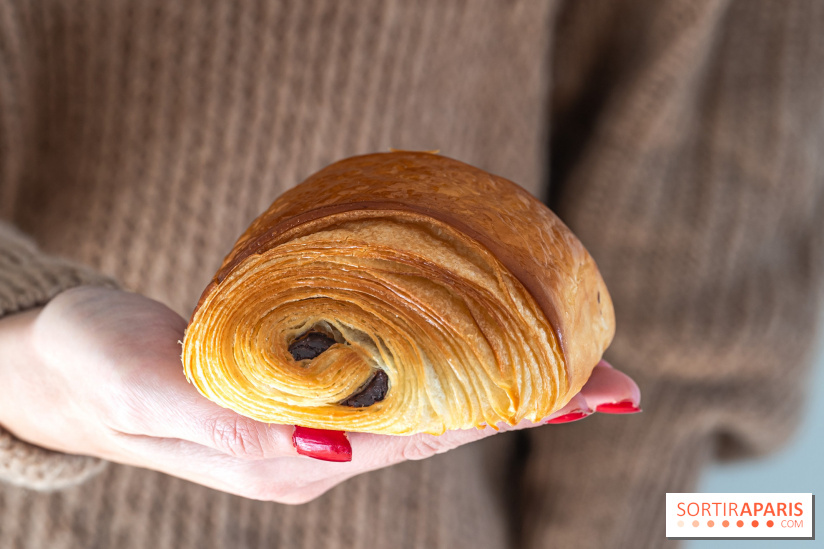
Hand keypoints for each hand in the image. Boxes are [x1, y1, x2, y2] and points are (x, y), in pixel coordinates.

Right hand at [0, 286, 639, 503]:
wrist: (63, 366)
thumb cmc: (88, 365)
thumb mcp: (133, 383)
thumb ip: (218, 417)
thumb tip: (327, 449)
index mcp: (284, 453)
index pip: (413, 431)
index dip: (495, 408)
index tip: (574, 394)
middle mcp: (315, 446)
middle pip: (441, 423)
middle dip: (529, 401)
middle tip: (617, 383)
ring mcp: (316, 423)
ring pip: (430, 402)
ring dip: (507, 381)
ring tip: (584, 367)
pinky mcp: (306, 388)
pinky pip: (398, 378)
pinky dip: (456, 361)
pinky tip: (487, 343)